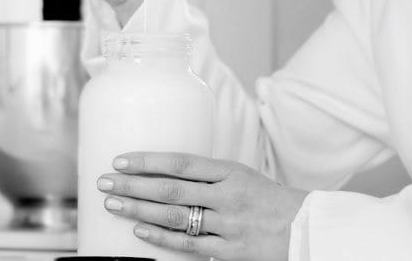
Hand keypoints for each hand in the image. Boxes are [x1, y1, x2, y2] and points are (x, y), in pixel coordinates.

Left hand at [96, 152, 309, 260]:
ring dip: (139, 210)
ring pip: (175, 217)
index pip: (181, 161)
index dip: (147, 161)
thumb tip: (162, 174)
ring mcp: (229, 224)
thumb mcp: (242, 176)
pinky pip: (189, 245)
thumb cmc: (268, 201)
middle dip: (133, 186)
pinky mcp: (230, 250)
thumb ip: (207, 177)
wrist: (305, 228)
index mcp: (230, 171)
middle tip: (105, 183)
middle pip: (170, 189)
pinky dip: (162, 237)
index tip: (120, 160)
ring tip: (114, 205)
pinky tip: (139, 231)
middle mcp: (228, 196)